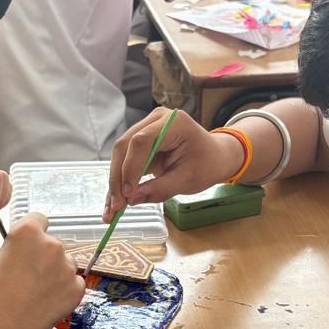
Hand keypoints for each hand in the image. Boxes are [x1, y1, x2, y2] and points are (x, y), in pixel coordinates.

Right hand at [0, 213, 85, 328]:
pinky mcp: (76, 290)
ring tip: (34, 292)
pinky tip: (44, 302)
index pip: (38, 219)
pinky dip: (63, 290)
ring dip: (54, 272)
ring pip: (64, 264)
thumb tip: (11, 253)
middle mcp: (53, 245)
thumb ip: (5, 250)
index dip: (31, 231)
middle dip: (42, 255)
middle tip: (25, 276)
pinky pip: (73, 284)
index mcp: (28, 231)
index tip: (27, 243)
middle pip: (52, 244)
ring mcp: (68, 269)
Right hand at [103, 108, 244, 219]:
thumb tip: (132, 199)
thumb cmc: (207, 164)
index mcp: (173, 123)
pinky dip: (121, 181)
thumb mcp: (187, 180)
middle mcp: (156, 120)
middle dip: (118, 178)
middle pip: (125, 146)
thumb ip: (160, 189)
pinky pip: (125, 160)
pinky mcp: (141, 141)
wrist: (215, 156)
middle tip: (115, 205)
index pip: (141, 142)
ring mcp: (146, 128)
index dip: (130, 168)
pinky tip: (114, 201)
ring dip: (116, 181)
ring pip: (121, 154)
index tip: (127, 194)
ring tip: (113, 208)